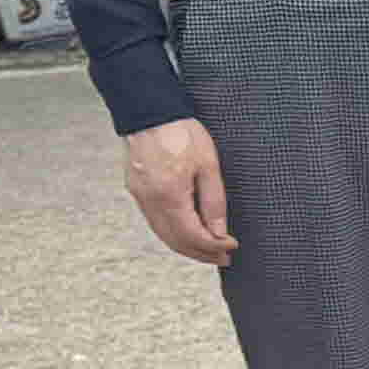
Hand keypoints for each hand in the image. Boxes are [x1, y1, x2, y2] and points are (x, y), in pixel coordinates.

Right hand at [121, 117, 236, 265]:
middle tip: (223, 258)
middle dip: (201, 254)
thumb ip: (213, 202)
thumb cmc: (180, 132)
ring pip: (163, 234)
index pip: (193, 236)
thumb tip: (219, 233)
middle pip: (176, 241)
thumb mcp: (208, 165)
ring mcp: (139, 196)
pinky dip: (173, 233)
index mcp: (169, 196)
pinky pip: (155, 221)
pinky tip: (188, 232)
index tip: (232, 247)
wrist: (148, 110)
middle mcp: (150, 201)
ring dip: (187, 246)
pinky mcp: (136, 190)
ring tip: (209, 250)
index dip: (214, 247)